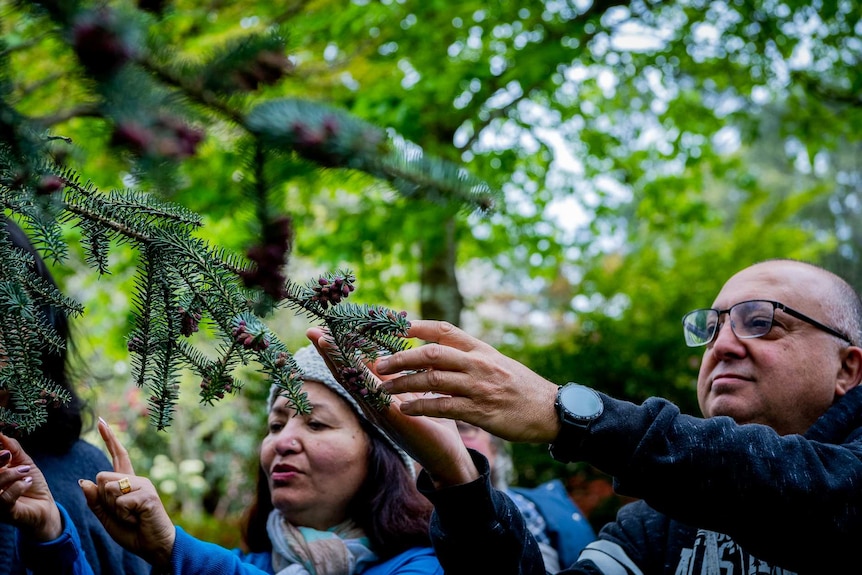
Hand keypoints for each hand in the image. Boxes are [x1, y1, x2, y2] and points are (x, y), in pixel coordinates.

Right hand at [0, 434, 61, 540]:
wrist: (44, 506)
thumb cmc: (31, 483)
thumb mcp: (23, 462)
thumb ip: (12, 448)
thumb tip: (1, 434)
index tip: (1, 443)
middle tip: (8, 455)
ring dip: (9, 475)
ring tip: (25, 471)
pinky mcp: (4, 514)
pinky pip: (4, 500)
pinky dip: (17, 487)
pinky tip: (27, 482)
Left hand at [79, 419, 174, 568]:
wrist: (155, 545)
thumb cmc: (133, 531)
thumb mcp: (107, 517)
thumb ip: (95, 500)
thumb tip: (84, 480)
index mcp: (126, 482)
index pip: (117, 455)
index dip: (109, 438)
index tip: (101, 420)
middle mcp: (136, 479)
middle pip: (101, 477)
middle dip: (103, 499)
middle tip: (121, 513)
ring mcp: (143, 485)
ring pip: (108, 488)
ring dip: (113, 508)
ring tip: (130, 516)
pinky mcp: (148, 495)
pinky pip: (120, 501)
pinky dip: (123, 515)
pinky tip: (137, 518)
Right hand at [306, 327, 479, 487]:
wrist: (447, 453)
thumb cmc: (430, 420)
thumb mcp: (408, 391)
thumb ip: (393, 375)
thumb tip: (382, 352)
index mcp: (376, 395)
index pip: (352, 368)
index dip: (337, 349)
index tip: (322, 330)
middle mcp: (371, 403)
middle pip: (345, 373)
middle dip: (329, 352)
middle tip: (312, 330)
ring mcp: (379, 412)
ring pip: (353, 381)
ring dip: (338, 360)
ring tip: (324, 341)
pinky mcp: (394, 418)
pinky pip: (374, 394)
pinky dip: (362, 378)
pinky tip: (353, 363)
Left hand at [373, 320, 561, 443]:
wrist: (550, 411)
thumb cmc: (521, 387)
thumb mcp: (497, 363)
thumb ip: (469, 356)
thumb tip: (439, 348)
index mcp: (480, 350)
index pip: (443, 331)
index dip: (416, 326)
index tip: (392, 325)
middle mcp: (478, 364)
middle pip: (432, 355)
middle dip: (401, 357)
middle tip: (378, 363)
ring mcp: (479, 387)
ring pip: (433, 381)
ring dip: (403, 384)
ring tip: (383, 388)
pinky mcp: (480, 411)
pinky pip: (443, 407)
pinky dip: (420, 407)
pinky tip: (404, 409)